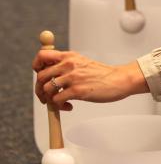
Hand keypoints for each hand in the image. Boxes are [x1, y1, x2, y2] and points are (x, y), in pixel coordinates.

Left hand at [32, 50, 148, 110]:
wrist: (120, 80)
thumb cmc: (104, 74)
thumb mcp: (83, 62)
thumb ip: (68, 64)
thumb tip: (51, 71)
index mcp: (69, 56)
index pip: (42, 56)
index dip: (37, 66)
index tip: (41, 76)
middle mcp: (69, 65)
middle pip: (41, 76)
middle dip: (40, 89)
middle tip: (46, 96)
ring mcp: (73, 78)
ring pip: (47, 89)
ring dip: (50, 99)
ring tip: (61, 103)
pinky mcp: (77, 91)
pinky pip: (57, 100)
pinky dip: (60, 107)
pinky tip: (69, 106)